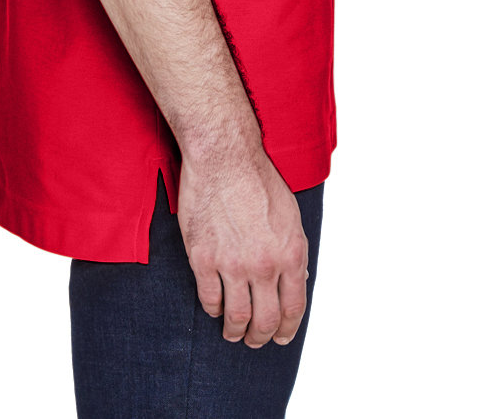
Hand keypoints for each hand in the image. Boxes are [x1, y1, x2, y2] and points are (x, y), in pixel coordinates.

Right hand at [176, 146, 308, 348]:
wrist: (224, 157)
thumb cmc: (258, 180)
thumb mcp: (290, 216)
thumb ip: (292, 252)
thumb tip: (295, 282)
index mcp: (291, 253)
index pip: (293, 308)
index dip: (287, 330)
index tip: (281, 338)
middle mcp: (264, 264)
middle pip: (265, 319)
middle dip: (261, 337)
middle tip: (255, 341)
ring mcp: (232, 263)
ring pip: (236, 317)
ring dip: (235, 331)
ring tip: (232, 333)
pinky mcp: (203, 258)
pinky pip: (209, 298)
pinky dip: (213, 309)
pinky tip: (215, 307)